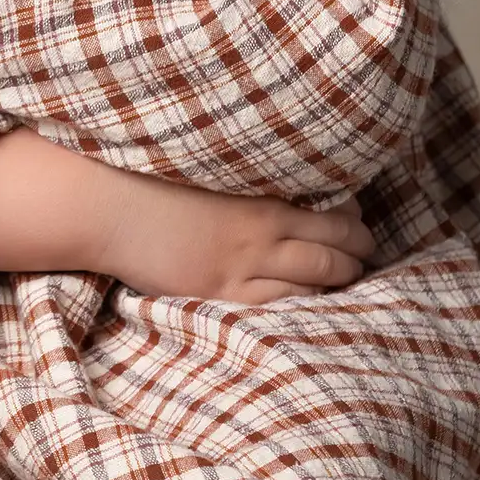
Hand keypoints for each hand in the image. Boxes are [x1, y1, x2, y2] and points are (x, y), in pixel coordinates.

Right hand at [90, 168, 374, 305]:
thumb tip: (291, 186)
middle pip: (333, 256)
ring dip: (336, 285)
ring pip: (313, 286)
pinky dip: (302, 307)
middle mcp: (263, 239)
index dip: (355, 223)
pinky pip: (277, 309)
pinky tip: (308, 305)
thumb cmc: (159, 177)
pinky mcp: (221, 296)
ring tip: (346, 282)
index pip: (335, 217)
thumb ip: (257, 181)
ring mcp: (243, 272)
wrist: (114, 206)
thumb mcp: (218, 170)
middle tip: (365, 257)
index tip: (358, 222)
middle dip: (357, 258)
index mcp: (265, 202)